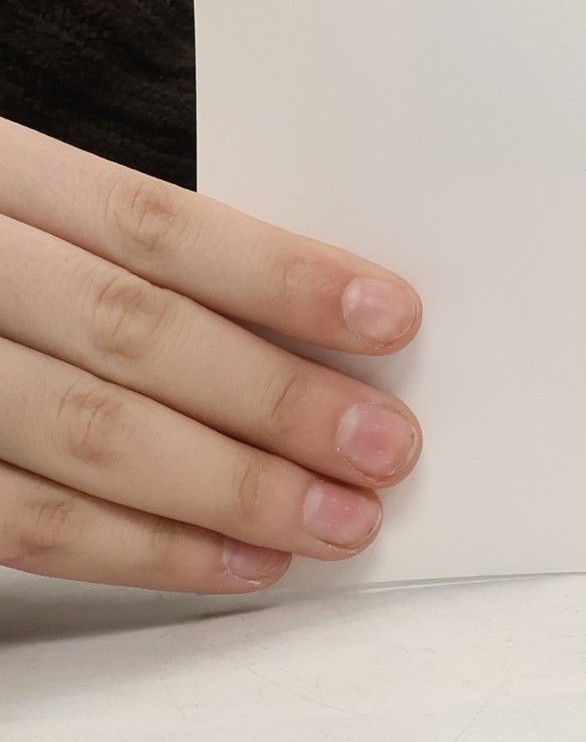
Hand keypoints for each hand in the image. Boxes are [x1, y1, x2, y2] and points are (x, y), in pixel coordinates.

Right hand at [0, 116, 421, 591]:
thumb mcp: (37, 211)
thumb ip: (145, 257)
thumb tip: (323, 322)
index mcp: (5, 181)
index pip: (160, 226)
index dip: (281, 276)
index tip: (391, 317)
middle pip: (136, 335)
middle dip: (278, 398)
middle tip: (385, 445)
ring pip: (91, 435)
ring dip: (235, 489)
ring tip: (338, 518)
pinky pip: (30, 523)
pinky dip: (147, 549)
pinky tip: (241, 560)